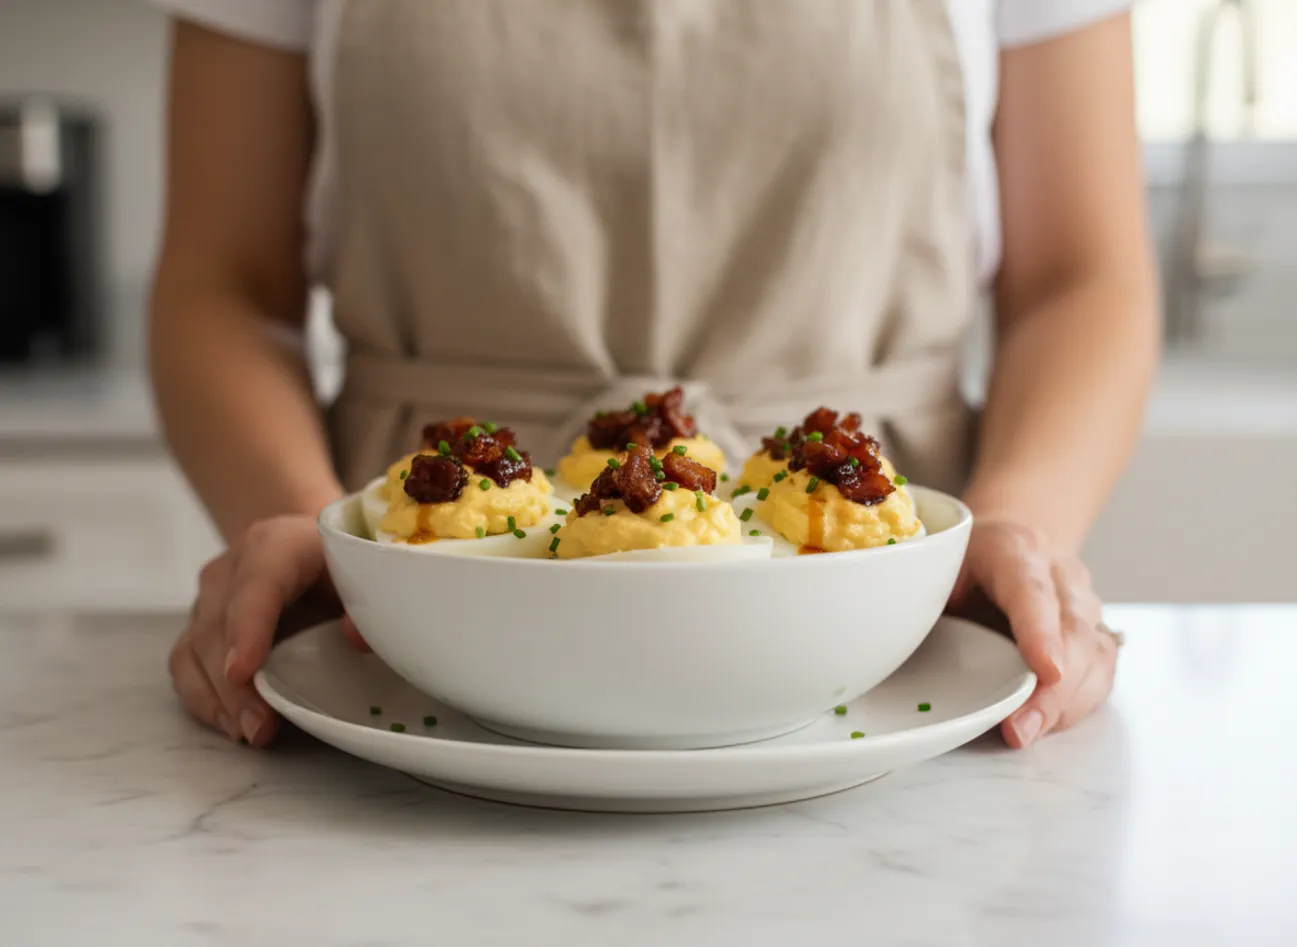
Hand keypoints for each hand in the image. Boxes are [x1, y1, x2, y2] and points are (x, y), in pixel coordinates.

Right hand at [168, 515, 362, 745]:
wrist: (306, 546)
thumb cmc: (337, 562)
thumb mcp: (362, 572)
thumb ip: (366, 603)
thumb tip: (356, 638)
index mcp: (274, 545)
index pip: (255, 585)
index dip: (247, 629)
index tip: (243, 672)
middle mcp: (231, 570)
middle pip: (218, 627)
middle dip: (234, 684)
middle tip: (259, 728)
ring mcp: (208, 598)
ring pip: (195, 650)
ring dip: (218, 698)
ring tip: (248, 733)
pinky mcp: (199, 626)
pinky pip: (187, 665)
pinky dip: (205, 698)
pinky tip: (231, 724)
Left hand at [947, 515, 1116, 747]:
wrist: (1011, 540)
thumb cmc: (966, 560)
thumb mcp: (937, 563)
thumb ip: (924, 597)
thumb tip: (891, 647)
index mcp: (1015, 549)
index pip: (1031, 590)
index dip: (1040, 632)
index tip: (1047, 671)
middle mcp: (1060, 573)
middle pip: (1072, 631)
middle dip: (1052, 689)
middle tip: (1022, 729)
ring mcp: (1084, 602)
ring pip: (1094, 655)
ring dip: (1066, 703)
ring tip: (1029, 733)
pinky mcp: (1095, 633)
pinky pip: (1100, 672)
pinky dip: (1077, 703)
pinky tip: (1049, 723)